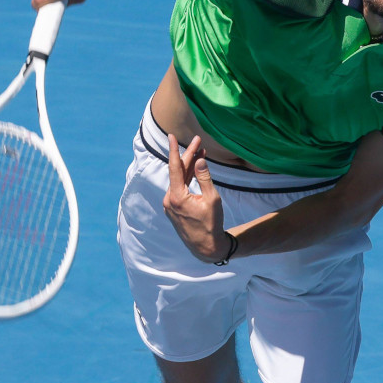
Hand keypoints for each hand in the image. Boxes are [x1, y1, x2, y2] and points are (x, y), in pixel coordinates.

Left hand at [163, 134, 233, 262]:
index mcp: (177, 197)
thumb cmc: (211, 223)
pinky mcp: (173, 208)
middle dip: (188, 155)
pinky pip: (178, 187)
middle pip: (178, 171)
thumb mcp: (212, 199)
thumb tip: (199, 160)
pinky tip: (194, 169)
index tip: (171, 136)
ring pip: (178, 179)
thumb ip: (205, 178)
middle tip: (197, 141)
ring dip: (188, 166)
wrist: (206, 247)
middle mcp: (169, 200)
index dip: (174, 150)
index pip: (175, 167)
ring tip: (199, 152)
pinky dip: (186, 177)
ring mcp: (170, 204)